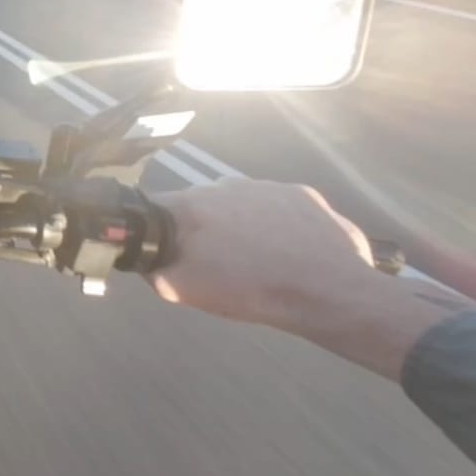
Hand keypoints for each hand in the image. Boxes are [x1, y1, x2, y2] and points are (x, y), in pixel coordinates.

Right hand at [147, 179, 380, 330]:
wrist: (326, 290)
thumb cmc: (248, 291)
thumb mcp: (182, 291)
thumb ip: (155, 268)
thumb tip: (149, 258)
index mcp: (191, 204)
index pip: (156, 208)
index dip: (159, 232)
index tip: (174, 253)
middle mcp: (226, 184)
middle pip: (203, 203)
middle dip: (205, 228)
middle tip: (219, 262)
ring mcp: (269, 185)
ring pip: (243, 203)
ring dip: (243, 223)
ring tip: (260, 258)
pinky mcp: (304, 193)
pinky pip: (280, 207)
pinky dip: (279, 225)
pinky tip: (290, 251)